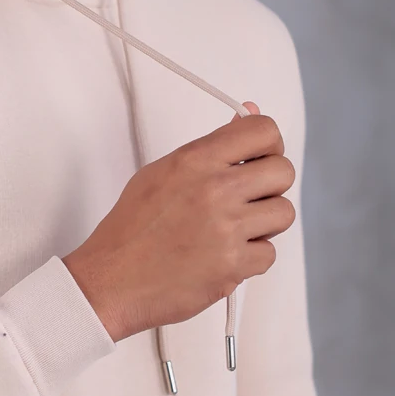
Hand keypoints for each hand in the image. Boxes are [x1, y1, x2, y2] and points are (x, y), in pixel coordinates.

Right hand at [62, 102, 294, 342]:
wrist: (110, 281)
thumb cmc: (132, 229)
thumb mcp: (162, 173)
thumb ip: (210, 147)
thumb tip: (247, 114)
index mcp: (195, 160)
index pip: (263, 131)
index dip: (270, 146)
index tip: (260, 160)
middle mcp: (214, 189)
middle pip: (283, 171)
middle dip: (271, 186)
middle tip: (248, 200)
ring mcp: (226, 228)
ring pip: (284, 213)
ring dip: (264, 224)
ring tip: (234, 231)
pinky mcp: (233, 265)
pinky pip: (270, 254)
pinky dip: (251, 259)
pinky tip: (223, 257)